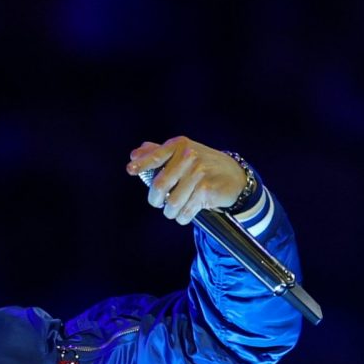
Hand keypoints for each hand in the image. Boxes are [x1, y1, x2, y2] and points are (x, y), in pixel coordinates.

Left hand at [127, 138, 248, 225]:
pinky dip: (182, 217)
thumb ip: (158, 153)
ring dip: (170, 212)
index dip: (142, 164)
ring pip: (172, 203)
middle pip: (159, 186)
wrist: (233, 175)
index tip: (130, 170)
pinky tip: (185, 214)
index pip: (156, 156)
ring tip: (174, 210)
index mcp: (179, 145)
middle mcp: (189, 156)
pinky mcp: (206, 189)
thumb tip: (134, 154)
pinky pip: (185, 212)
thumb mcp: (182, 153)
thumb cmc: (202, 165)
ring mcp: (198, 172)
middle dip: (155, 200)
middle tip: (158, 203)